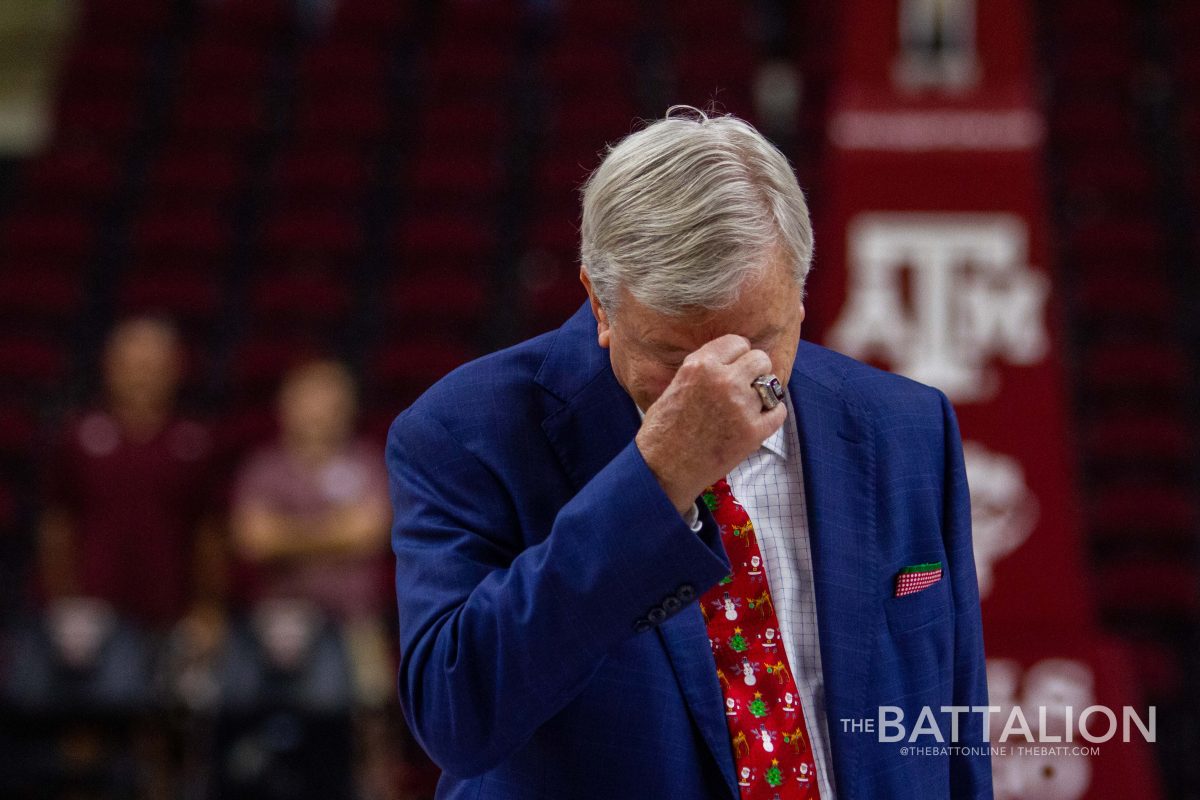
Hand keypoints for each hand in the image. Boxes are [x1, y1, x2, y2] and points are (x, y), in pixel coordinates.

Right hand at [635, 334, 786, 514]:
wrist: (663, 469)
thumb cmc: (663, 431)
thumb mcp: (675, 385)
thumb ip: (703, 370)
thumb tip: (728, 361)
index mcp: (700, 366)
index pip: (737, 342)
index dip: (737, 355)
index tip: (734, 367)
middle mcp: (723, 381)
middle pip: (760, 359)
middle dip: (754, 370)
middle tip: (744, 386)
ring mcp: (740, 406)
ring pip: (771, 383)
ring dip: (762, 393)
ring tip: (748, 405)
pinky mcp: (753, 432)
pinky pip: (779, 411)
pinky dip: (771, 415)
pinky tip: (757, 420)